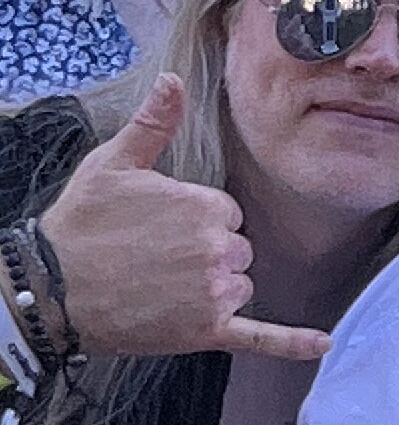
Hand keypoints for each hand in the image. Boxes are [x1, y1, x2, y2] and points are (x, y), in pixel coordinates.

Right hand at [41, 76, 330, 360]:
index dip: (195, 221)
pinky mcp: (206, 332)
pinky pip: (261, 337)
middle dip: (206, 254)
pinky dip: (292, 342)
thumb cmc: (80, 225)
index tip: (159, 228)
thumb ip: (154, 123)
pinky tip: (324, 345)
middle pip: (237, 250)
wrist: (49, 291)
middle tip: (154, 259)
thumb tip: (172, 79)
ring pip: (239, 286)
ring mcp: (214, 294)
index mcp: (205, 205)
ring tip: (160, 287)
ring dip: (213, 289)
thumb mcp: (114, 163)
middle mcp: (218, 249)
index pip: (227, 213)